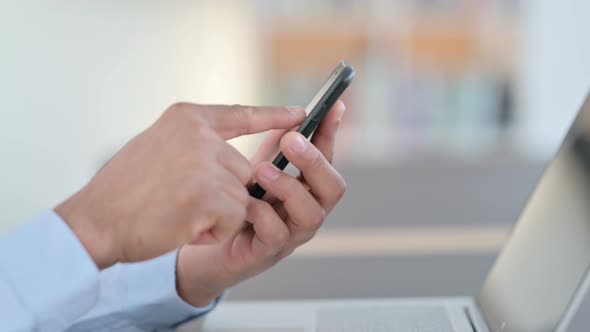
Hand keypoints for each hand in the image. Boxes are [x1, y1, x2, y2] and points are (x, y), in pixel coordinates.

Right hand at [55, 103, 304, 269]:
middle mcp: (199, 135)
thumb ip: (196, 144)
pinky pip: (235, 219)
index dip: (273, 115)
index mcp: (187, 118)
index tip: (300, 114)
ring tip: (180, 214)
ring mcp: (204, 164)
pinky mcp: (208, 196)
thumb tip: (231, 156)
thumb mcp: (159, 146)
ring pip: (242, 196)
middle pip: (244, 169)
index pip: (241, 113)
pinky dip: (215, 231)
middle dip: (224, 193)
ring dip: (219, 215)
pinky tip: (183, 227)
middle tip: (184, 202)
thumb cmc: (123, 190)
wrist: (94, 222)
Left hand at [176, 101, 346, 305]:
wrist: (201, 237)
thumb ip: (275, 144)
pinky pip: (276, 234)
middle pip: (333, 188)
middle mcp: (305, 210)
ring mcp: (290, 235)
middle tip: (290, 140)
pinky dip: (263, 214)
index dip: (331, 132)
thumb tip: (294, 110)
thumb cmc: (232, 199)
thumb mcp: (255, 165)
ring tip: (260, 170)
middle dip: (315, 161)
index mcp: (305, 186)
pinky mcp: (266, 253)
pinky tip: (244, 202)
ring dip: (289, 188)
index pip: (328, 157)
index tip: (332, 105)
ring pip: (312, 214)